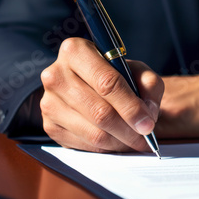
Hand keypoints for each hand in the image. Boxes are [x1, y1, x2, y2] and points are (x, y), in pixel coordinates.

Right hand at [40, 38, 163, 152]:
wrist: (97, 90)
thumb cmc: (118, 77)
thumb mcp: (138, 71)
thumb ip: (149, 85)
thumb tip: (148, 113)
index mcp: (76, 50)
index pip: (107, 83)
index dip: (131, 107)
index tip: (148, 124)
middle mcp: (55, 75)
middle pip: (100, 111)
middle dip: (128, 129)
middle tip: (145, 137)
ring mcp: (49, 102)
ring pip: (93, 132)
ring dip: (120, 142)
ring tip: (136, 141)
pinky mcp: (50, 125)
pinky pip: (84, 144)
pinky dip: (106, 148)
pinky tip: (117, 141)